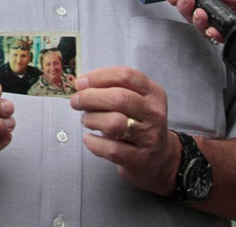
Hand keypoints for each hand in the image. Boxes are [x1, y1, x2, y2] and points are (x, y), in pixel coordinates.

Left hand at [70, 67, 177, 196]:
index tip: (81, 82)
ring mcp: (148, 137)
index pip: (126, 76)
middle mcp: (154, 113)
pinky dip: (94, 143)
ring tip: (86, 120)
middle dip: (90, 97)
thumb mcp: (136, 101)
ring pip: (114, 123)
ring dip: (92, 119)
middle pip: (119, 98)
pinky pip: (111, 148)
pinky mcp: (139, 159)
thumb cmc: (139, 124)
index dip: (99, 77)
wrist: (159, 159)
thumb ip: (113, 89)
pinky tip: (89, 139)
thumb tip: (81, 84)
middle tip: (76, 101)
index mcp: (153, 93)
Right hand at [166, 0, 235, 42]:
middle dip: (186, 8)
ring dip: (197, 20)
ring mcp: (229, 27)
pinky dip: (213, 34)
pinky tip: (211, 29)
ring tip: (199, 14)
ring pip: (205, 27)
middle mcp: (223, 13)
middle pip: (197, 13)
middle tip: (185, 0)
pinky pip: (220, 39)